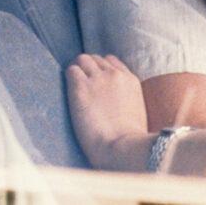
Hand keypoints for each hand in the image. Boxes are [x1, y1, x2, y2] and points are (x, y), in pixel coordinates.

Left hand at [66, 54, 149, 168]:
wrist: (121, 147)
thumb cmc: (129, 141)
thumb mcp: (137, 113)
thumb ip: (127, 100)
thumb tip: (117, 106)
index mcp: (130, 81)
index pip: (111, 61)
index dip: (100, 69)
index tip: (95, 80)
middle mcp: (114, 74)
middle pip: (95, 59)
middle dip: (87, 68)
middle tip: (80, 83)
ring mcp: (97, 79)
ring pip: (82, 60)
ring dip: (77, 70)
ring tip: (72, 86)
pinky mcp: (80, 87)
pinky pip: (71, 71)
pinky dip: (68, 78)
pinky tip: (69, 92)